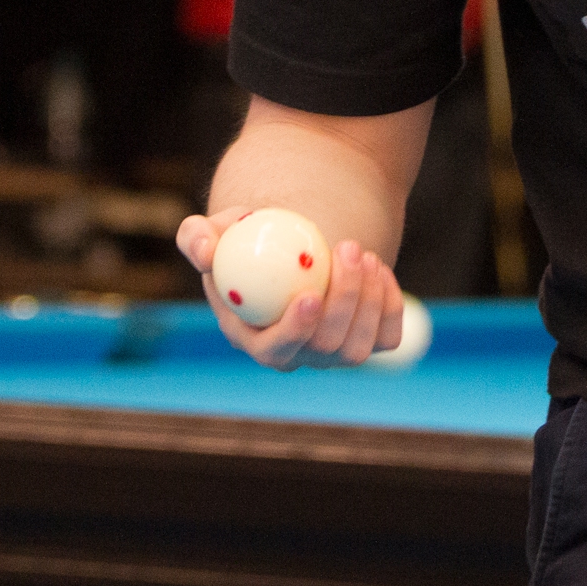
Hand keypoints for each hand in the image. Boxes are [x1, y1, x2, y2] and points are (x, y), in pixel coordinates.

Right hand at [176, 210, 404, 370]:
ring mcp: (333, 353)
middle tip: (348, 250)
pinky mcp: (368, 340)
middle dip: (343, 301)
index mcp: (254, 338)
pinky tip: (376, 267)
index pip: (274, 351)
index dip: (295, 331)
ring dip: (368, 299)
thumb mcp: (215, 231)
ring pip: (359, 347)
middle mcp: (297, 354)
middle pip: (325, 349)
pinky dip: (390, 303)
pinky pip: (388, 337)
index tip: (311, 294)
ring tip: (359, 252)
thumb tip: (204, 252)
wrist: (294, 243)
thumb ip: (197, 238)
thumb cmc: (248, 238)